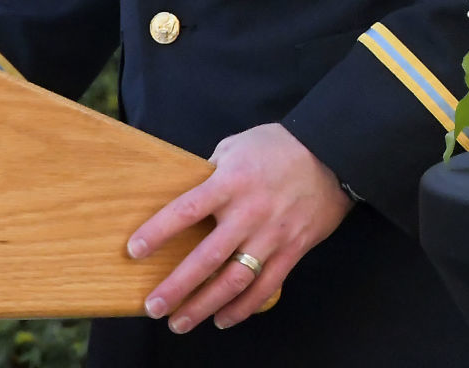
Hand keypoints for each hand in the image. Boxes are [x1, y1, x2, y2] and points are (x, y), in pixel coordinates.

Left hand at [129, 122, 351, 333]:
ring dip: (204, 306)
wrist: (333, 154)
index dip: (158, 232)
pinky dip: (243, 308)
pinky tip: (223, 318)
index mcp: (232, 182)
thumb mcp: (238, 146)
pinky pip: (266, 286)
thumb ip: (211, 170)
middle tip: (152, 307)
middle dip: (176, 287)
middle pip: (206, 258)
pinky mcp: (292, 249)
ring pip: (234, 280)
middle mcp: (250, 212)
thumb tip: (186, 192)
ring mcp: (272, 234)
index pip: (187, 210)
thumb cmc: (280, 146)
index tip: (134, 251)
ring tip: (180, 323)